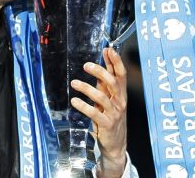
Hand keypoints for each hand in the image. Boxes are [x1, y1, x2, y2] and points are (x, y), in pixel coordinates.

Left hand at [70, 47, 127, 177]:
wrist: (116, 145)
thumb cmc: (110, 117)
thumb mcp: (109, 98)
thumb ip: (105, 83)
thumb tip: (101, 64)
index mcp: (120, 93)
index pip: (121, 74)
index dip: (116, 61)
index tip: (108, 50)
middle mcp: (120, 102)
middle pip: (112, 82)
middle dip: (100, 71)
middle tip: (86, 65)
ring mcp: (114, 113)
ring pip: (101, 97)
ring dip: (86, 88)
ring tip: (74, 83)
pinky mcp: (107, 124)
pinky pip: (94, 113)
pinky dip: (83, 106)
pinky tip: (74, 101)